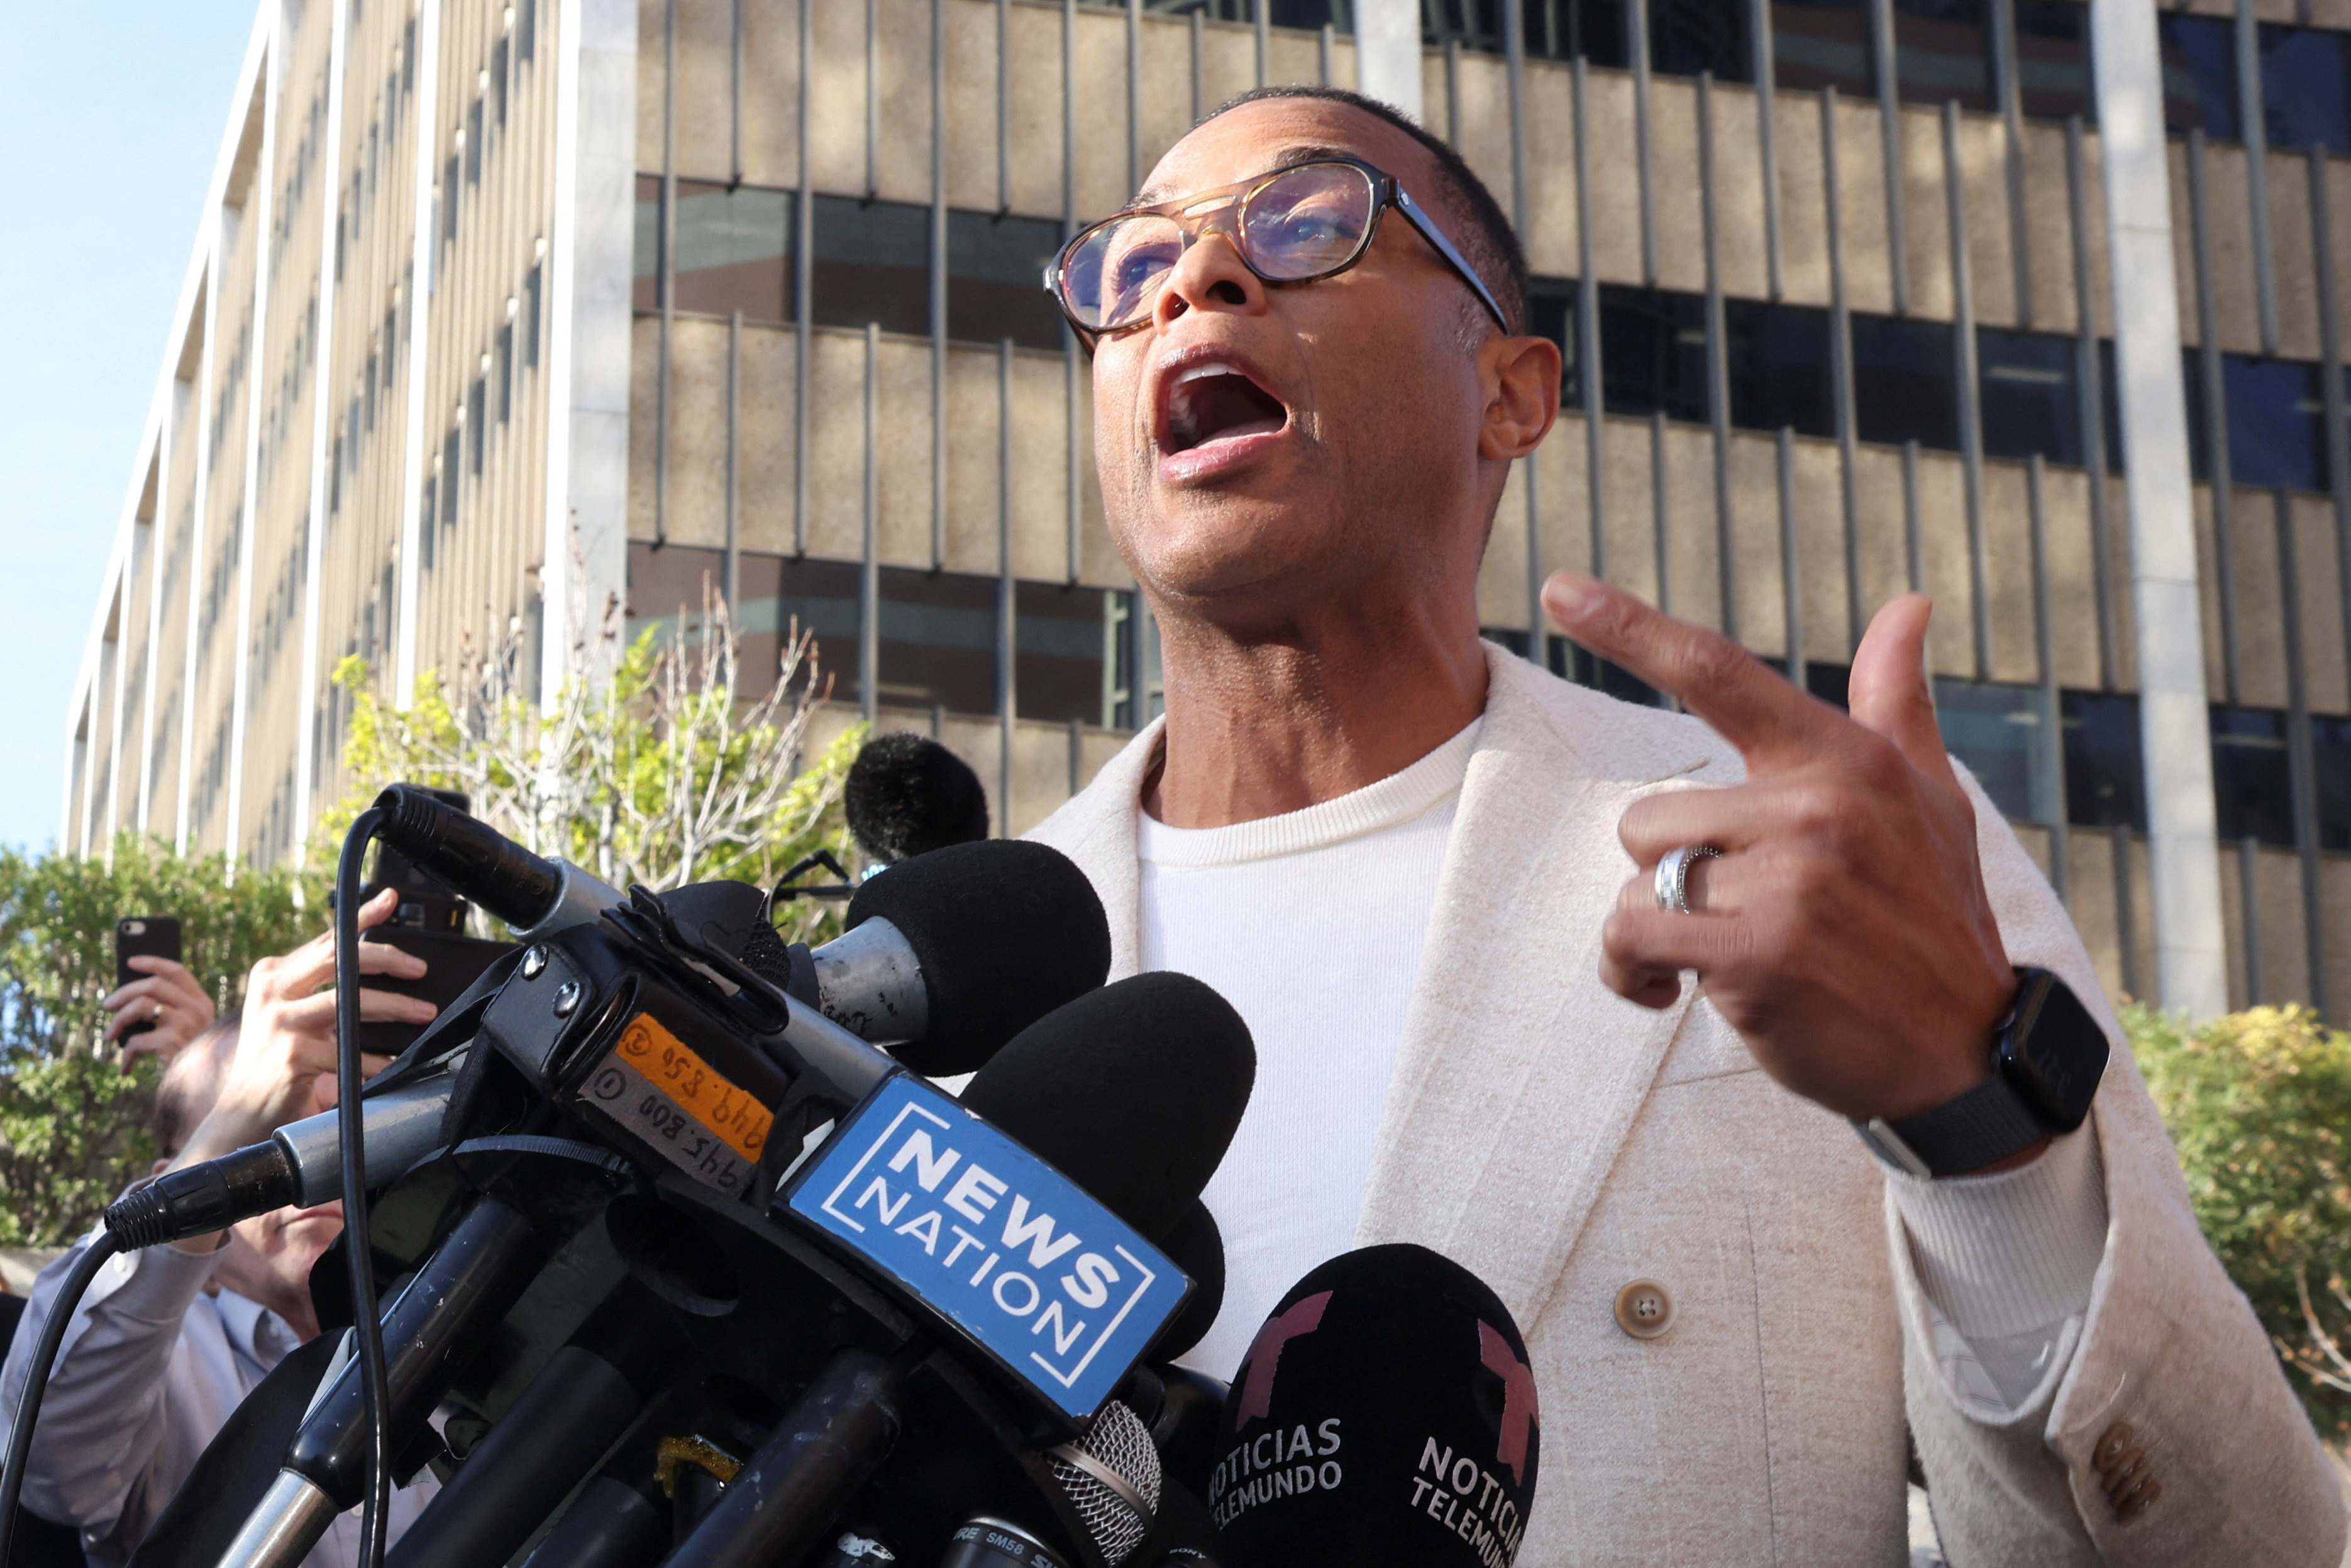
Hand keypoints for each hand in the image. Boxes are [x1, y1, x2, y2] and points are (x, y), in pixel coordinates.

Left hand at [103, 957, 216, 1069]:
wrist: (204, 1088)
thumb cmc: (189, 1057)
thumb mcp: (187, 1029)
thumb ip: (170, 1010)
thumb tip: (129, 996)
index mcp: (201, 1001)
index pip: (177, 971)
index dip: (153, 963)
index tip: (130, 962)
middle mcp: (196, 1008)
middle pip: (153, 984)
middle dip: (124, 992)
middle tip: (106, 1004)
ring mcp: (185, 1023)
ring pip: (140, 1006)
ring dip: (118, 1021)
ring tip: (110, 1035)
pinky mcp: (171, 1042)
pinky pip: (136, 1040)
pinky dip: (126, 1055)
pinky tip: (126, 1068)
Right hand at [170, 888, 435, 1172]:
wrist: (239, 1111)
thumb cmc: (275, 1059)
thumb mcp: (292, 1012)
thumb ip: (322, 985)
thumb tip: (375, 959)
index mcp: (273, 974)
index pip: (325, 939)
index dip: (360, 917)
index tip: (390, 899)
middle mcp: (272, 992)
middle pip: (338, 959)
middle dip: (386, 957)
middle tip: (419, 968)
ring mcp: (279, 1023)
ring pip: (349, 1002)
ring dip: (394, 1006)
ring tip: (423, 1012)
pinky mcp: (291, 1055)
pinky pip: (348, 1052)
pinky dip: (375, 1059)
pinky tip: (390, 1063)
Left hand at [1543, 574, 2017, 1133]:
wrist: (1965, 1054)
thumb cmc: (1932, 918)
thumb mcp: (1931, 799)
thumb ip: (1894, 702)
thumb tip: (1907, 604)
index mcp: (1843, 760)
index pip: (1718, 673)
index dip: (1630, 626)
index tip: (1561, 588)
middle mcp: (1814, 809)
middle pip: (1651, 815)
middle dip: (1672, 875)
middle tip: (1737, 919)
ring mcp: (1787, 883)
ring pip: (1639, 880)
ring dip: (1653, 929)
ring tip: (1712, 960)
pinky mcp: (1756, 957)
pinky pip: (1631, 937)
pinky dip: (1629, 973)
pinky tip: (1672, 995)